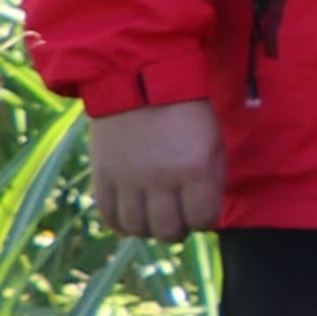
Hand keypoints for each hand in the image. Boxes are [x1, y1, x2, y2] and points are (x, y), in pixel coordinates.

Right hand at [90, 100, 221, 241]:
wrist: (140, 84)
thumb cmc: (187, 114)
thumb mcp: (214, 143)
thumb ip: (212, 180)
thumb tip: (205, 213)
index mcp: (195, 170)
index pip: (202, 220)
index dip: (204, 221)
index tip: (201, 213)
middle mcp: (160, 180)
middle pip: (168, 231)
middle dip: (177, 230)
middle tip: (177, 219)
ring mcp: (128, 180)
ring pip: (137, 228)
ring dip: (148, 229)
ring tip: (153, 219)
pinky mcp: (103, 175)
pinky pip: (109, 215)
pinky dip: (121, 225)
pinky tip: (130, 220)